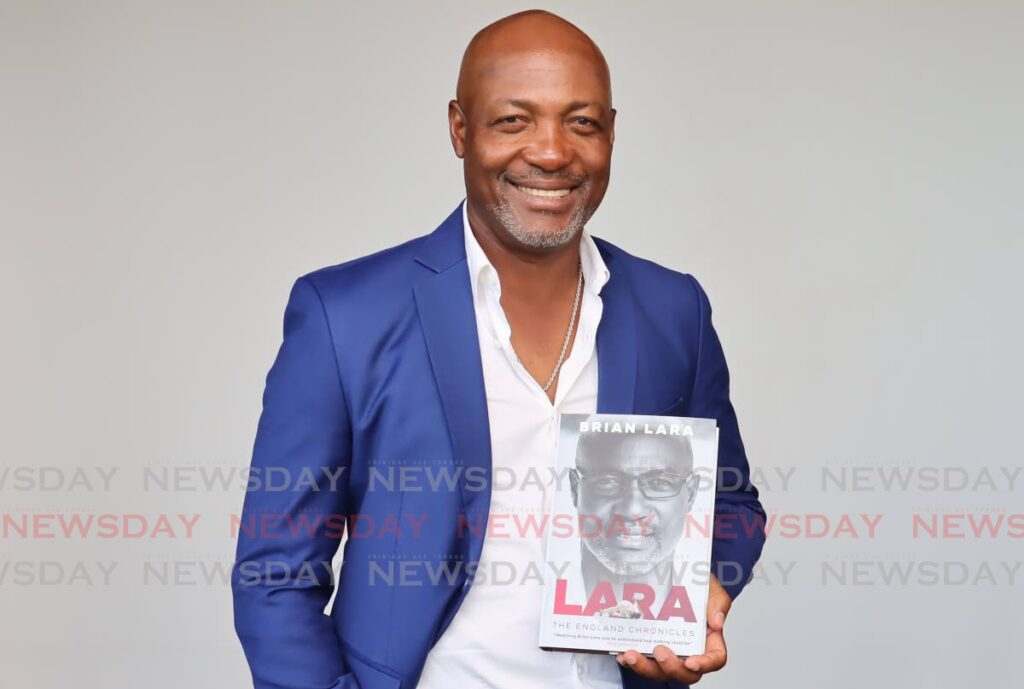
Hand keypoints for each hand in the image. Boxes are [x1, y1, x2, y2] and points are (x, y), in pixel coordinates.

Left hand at [616, 573, 731, 684]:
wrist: (674, 571)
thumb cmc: (696, 585)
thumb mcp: (710, 588)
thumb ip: (717, 604)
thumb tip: (716, 622)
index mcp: (708, 640)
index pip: (714, 659)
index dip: (704, 665)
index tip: (691, 662)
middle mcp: (689, 650)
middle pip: (684, 672)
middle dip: (670, 668)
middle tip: (659, 651)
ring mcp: (668, 650)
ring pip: (659, 670)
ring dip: (644, 667)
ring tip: (631, 655)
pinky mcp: (648, 647)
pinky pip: (641, 660)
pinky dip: (630, 660)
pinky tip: (622, 653)